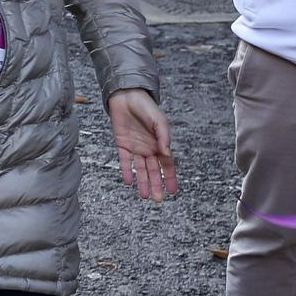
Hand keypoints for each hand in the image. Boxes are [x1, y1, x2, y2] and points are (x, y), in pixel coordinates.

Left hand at [108, 88, 178, 203]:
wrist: (127, 96)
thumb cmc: (146, 107)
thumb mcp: (158, 121)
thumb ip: (163, 137)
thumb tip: (167, 154)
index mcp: (160, 144)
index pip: (167, 165)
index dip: (171, 178)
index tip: (173, 192)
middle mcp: (148, 149)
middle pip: (153, 171)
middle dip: (156, 185)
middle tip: (158, 199)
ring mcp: (135, 148)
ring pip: (140, 169)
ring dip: (142, 182)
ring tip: (144, 195)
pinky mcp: (122, 144)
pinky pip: (124, 161)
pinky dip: (126, 171)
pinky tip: (129, 182)